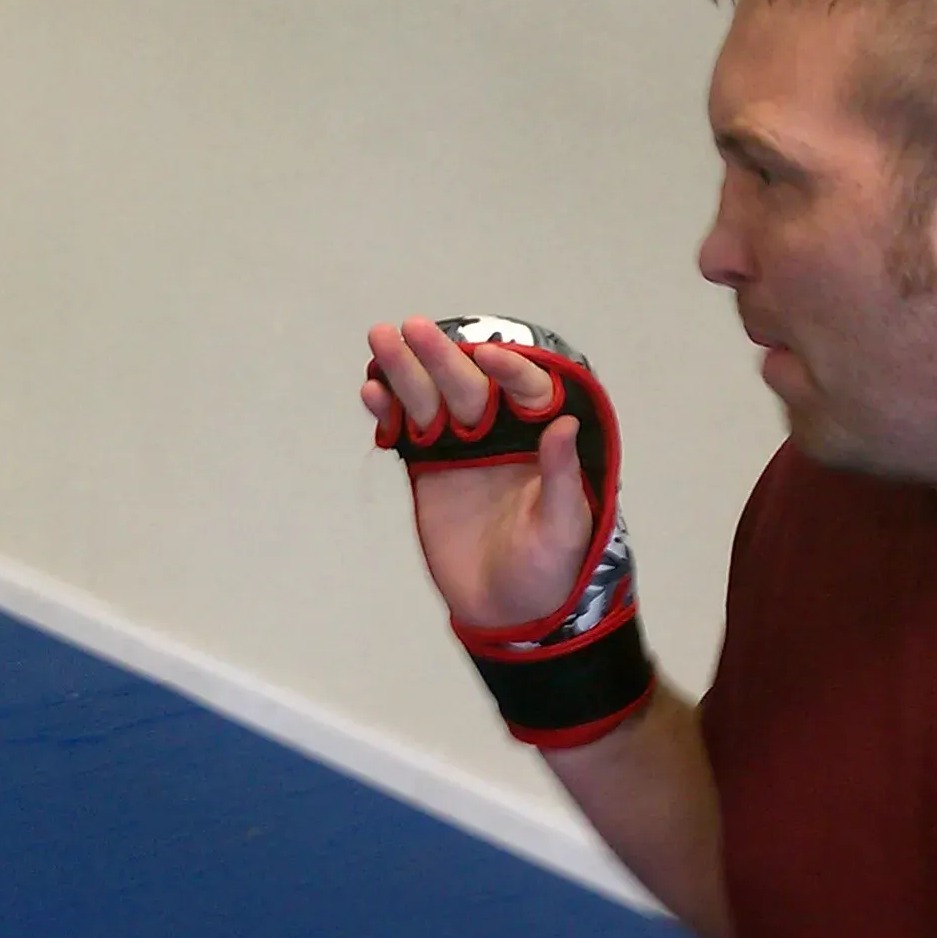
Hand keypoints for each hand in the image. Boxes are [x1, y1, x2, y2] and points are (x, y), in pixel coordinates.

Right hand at [361, 317, 592, 628]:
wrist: (510, 610)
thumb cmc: (551, 568)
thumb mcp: (564, 526)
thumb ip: (561, 476)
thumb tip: (565, 424)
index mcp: (539, 439)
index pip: (525, 389)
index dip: (508, 369)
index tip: (486, 357)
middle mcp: (499, 434)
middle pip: (467, 384)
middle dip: (440, 356)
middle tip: (410, 327)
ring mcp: (459, 449)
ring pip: (430, 398)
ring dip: (406, 370)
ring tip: (379, 340)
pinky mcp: (427, 469)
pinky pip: (406, 430)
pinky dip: (387, 411)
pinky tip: (371, 392)